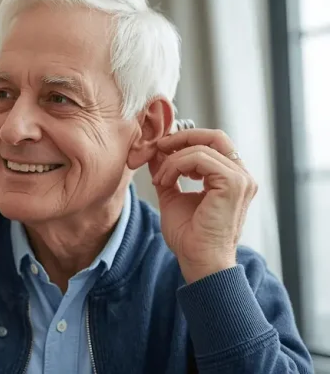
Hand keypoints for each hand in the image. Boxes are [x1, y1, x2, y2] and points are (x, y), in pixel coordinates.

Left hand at [148, 129, 257, 282]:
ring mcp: (241, 179)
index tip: (161, 148)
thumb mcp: (172, 196)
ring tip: (160, 179)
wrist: (199, 260)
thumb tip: (155, 152)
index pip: (213, 142)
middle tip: (159, 147)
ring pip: (202, 147)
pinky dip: (176, 165)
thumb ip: (167, 172)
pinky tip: (165, 181)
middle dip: (182, 137)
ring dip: (173, 159)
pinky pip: (200, 158)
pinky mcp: (233, 184)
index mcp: (231, 178)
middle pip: (214, 136)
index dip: (186, 139)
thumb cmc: (189, 235)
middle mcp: (241, 176)